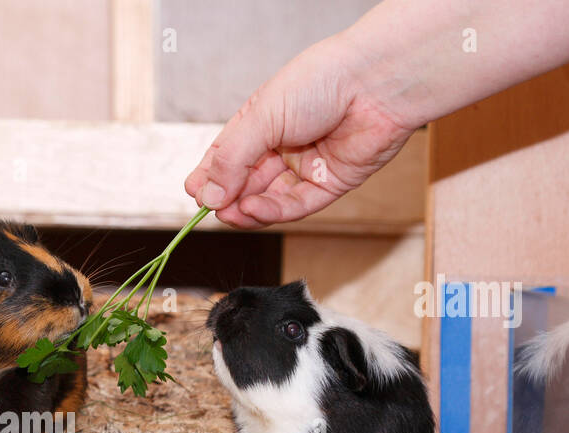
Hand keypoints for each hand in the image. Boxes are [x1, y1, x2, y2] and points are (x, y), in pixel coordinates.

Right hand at [184, 36, 419, 228]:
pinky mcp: (327, 184)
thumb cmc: (321, 81)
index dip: (209, 176)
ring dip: (245, 210)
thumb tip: (207, 195)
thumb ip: (232, 159)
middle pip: (245, 182)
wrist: (375, 83)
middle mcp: (281, 146)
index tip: (194, 192)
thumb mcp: (261, 117)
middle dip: (226, 197)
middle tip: (211, 208)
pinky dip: (271, 211)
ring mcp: (304, 167)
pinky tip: (252, 210)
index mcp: (261, 123)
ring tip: (229, 214)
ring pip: (267, 199)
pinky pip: (295, 206)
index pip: (226, 156)